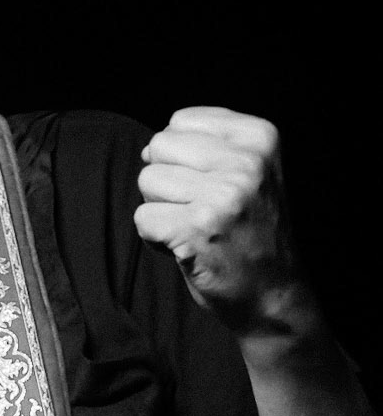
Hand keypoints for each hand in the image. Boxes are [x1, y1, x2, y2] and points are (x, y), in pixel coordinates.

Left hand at [134, 107, 301, 335]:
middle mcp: (247, 163)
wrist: (273, 294)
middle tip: (202, 210)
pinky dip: (155, 238)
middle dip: (168, 181)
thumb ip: (205, 145)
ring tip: (197, 228)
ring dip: (162, 210)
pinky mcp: (197, 230)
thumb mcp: (248, 171)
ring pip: (147, 181)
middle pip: (159, 147)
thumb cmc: (249, 229)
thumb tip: (148, 149)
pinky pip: (142, 219)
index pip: (180, 121)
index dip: (185, 157)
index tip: (216, 185)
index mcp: (260, 137)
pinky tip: (188, 247)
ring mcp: (223, 196)